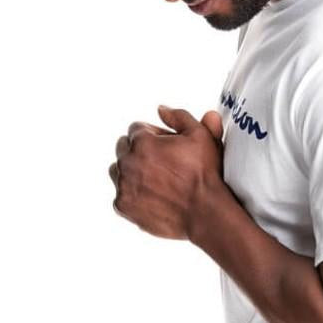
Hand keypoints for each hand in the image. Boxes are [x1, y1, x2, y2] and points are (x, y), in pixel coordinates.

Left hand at [109, 105, 224, 238]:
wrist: (204, 213)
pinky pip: (121, 193)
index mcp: (142, 142)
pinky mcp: (122, 205)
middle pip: (124, 148)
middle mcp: (127, 162)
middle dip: (140, 152)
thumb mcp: (200, 136)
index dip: (155, 136)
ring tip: (156, 180)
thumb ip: (179, 116)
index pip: (137, 129)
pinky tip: (153, 196)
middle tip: (163, 163)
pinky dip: (133, 194)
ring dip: (132, 171)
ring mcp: (123, 185)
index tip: (167, 147)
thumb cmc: (204, 175)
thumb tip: (161, 109)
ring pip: (118, 170)